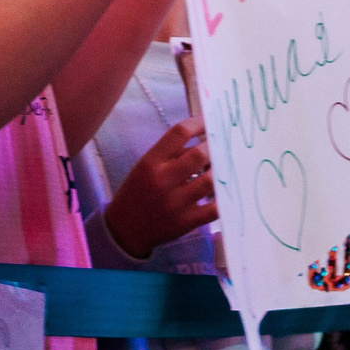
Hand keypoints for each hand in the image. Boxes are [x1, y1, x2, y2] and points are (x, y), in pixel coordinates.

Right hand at [105, 119, 216, 259]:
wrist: (125, 228)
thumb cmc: (138, 191)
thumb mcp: (145, 167)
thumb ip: (170, 154)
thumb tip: (203, 142)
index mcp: (151, 162)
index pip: (178, 133)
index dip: (198, 123)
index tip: (209, 121)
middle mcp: (162, 180)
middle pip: (199, 155)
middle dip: (214, 147)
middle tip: (220, 147)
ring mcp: (175, 203)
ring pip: (209, 181)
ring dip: (220, 172)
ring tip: (221, 168)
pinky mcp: (185, 222)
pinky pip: (213, 209)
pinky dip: (222, 199)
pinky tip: (223, 192)